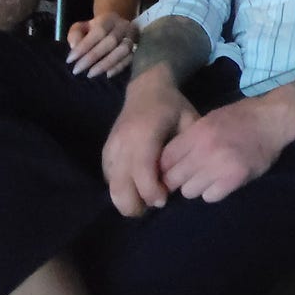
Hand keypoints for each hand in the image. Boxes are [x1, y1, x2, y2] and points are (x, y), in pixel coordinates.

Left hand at [66, 14, 138, 76]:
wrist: (117, 26)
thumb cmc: (95, 29)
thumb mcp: (82, 26)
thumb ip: (75, 34)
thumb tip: (75, 46)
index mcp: (109, 18)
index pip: (98, 31)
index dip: (84, 46)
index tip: (70, 60)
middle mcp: (124, 26)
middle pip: (111, 41)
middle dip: (92, 57)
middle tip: (77, 70)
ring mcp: (133, 37)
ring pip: (123, 50)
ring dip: (106, 64)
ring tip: (91, 74)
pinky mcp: (138, 48)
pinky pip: (130, 59)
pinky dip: (119, 67)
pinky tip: (107, 74)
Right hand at [102, 69, 198, 215]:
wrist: (147, 88)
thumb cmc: (172, 106)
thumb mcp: (189, 120)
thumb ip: (187, 148)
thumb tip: (188, 178)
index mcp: (144, 133)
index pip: (141, 171)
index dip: (151, 191)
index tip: (164, 200)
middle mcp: (122, 142)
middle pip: (120, 186)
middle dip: (136, 205)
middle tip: (155, 205)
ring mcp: (111, 147)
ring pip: (111, 187)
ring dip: (127, 200)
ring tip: (146, 201)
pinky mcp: (106, 151)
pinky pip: (108, 179)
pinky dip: (120, 189)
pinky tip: (136, 188)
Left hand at [160, 93, 294, 203]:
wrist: (272, 120)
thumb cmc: (240, 117)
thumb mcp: (209, 119)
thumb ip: (190, 139)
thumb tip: (168, 162)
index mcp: (197, 132)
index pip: (165, 160)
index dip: (165, 168)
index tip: (171, 170)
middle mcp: (205, 150)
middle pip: (173, 178)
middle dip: (178, 180)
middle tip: (188, 177)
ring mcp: (220, 165)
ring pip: (189, 191)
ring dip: (196, 187)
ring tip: (207, 178)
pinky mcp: (235, 178)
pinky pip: (210, 196)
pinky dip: (213, 192)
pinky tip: (220, 182)